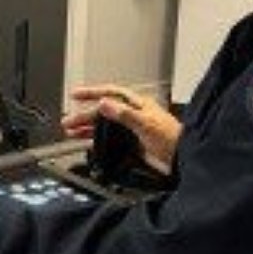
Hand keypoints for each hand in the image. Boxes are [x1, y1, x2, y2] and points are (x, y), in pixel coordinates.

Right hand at [61, 84, 180, 174]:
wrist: (185, 160)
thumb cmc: (174, 139)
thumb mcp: (146, 124)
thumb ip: (124, 114)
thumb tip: (103, 103)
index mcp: (138, 104)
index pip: (110, 93)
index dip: (92, 92)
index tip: (75, 94)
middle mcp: (133, 114)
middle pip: (103, 110)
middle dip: (84, 114)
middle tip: (68, 121)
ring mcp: (132, 129)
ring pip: (104, 125)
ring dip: (87, 128)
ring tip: (70, 132)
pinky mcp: (132, 144)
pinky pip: (108, 139)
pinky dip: (95, 139)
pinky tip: (86, 142)